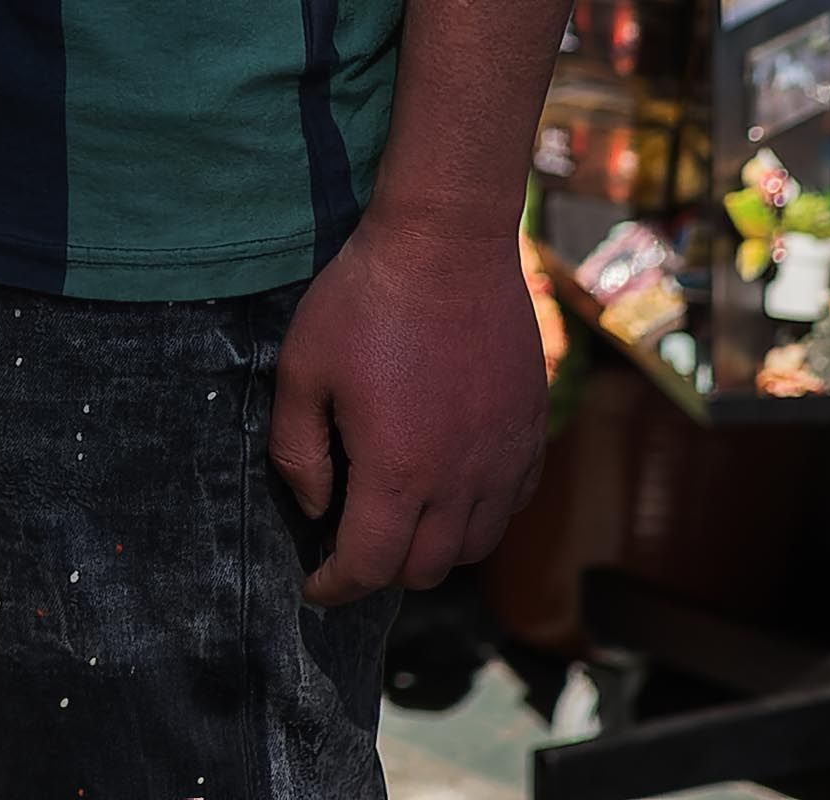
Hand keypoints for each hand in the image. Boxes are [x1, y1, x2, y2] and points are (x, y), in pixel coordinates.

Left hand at [265, 206, 548, 604]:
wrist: (447, 242)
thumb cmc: (364, 300)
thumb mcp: (302, 370)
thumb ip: (299, 452)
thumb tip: (315, 508)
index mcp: (398, 472)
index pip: (369, 566)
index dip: (336, 588)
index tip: (315, 586)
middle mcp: (460, 479)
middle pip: (425, 569)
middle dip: (381, 570)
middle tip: (353, 545)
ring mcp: (503, 457)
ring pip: (475, 546)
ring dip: (434, 549)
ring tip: (402, 521)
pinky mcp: (531, 430)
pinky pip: (512, 502)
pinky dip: (480, 515)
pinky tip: (453, 488)